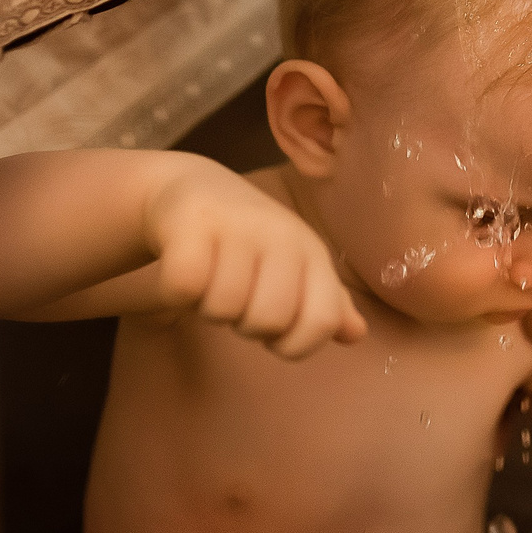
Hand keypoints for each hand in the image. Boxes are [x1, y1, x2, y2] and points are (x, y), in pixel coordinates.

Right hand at [143, 170, 364, 357]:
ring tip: (209, 283)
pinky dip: (174, 295)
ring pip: (221, 308)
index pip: (321, 321)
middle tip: (235, 300)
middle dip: (244, 325)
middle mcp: (280, 234)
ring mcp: (236, 225)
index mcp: (311, 252)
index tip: (273, 330)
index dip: (293, 343)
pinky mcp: (190, 222)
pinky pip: (183, 287)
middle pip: (267, 321)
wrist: (193, 189)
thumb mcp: (295, 268)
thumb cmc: (250, 242)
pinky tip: (179, 275)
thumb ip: (325, 303)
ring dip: (207, 308)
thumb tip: (357, 334)